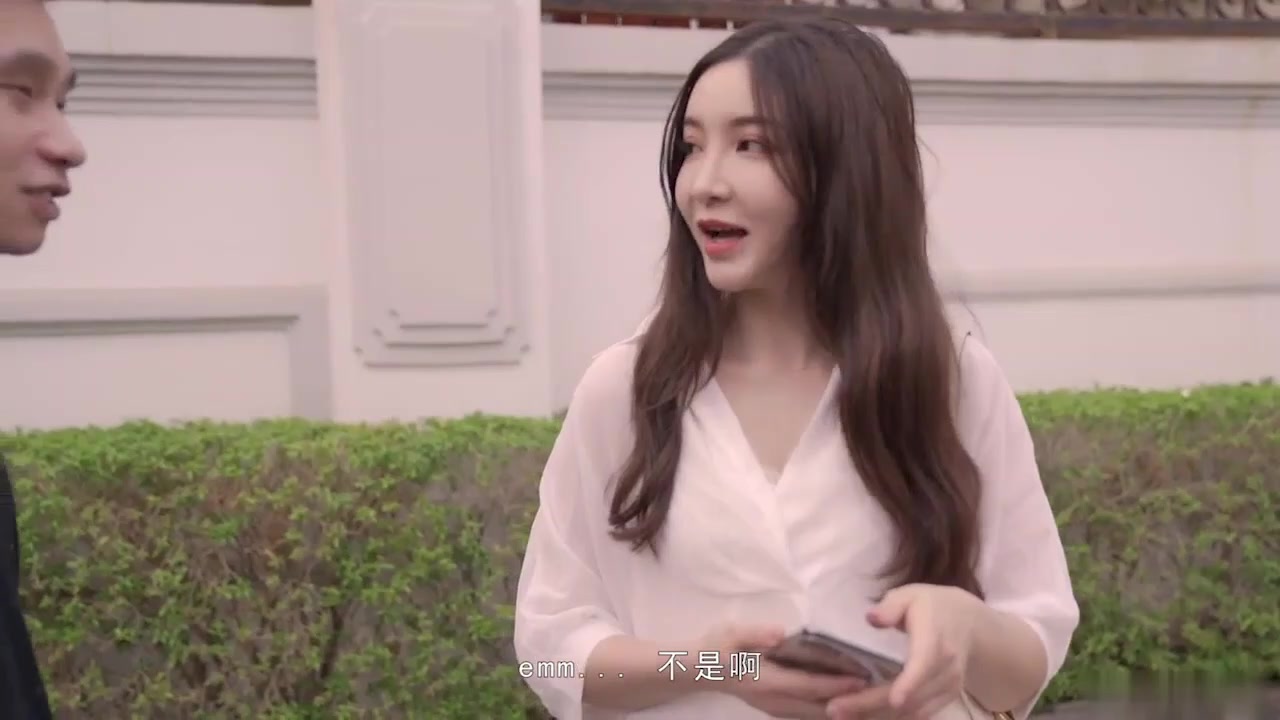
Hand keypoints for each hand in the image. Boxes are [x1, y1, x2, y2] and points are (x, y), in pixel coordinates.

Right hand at [698, 623, 867, 719]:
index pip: (808, 685)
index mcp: (767, 681)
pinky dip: (827, 710)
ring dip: (840, 710)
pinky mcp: (775, 709)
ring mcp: (775, 709)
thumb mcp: (730, 633)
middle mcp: (775, 701)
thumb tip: (780, 633)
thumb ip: (755, 633)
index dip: (836, 684)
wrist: (697, 671)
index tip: (862, 680)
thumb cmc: (715, 648)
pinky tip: (843, 704)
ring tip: (868, 702)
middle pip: (818, 707)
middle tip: (877, 695)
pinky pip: (807, 714)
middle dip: (847, 703)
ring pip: (814, 715)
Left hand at [826, 584, 984, 719]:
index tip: (895, 700)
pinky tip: (864, 717)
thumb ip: (891, 606)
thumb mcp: (910, 595)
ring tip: (841, 714)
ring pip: (913, 711)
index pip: (924, 664)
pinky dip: (892, 718)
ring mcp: (948, 687)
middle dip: (872, 705)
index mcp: (934, 639)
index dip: (910, 684)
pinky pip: (919, 715)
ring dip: (877, 716)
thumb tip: (872, 618)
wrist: (969, 624)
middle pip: (911, 695)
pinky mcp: (946, 698)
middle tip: (835, 709)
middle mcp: (945, 668)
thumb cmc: (931, 606)